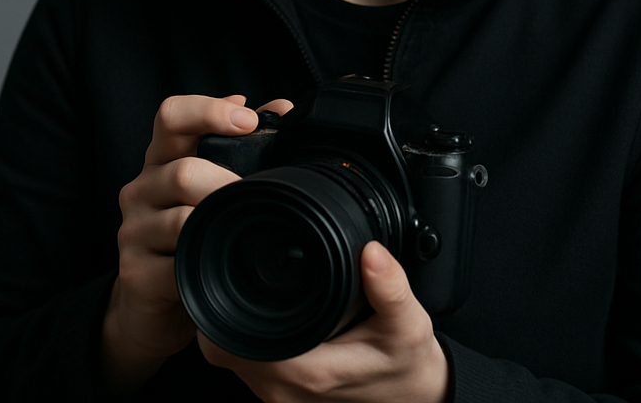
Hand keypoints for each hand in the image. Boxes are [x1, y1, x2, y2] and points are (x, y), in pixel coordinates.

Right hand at [101, 93, 293, 394]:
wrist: (153, 302)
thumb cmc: (194, 230)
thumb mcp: (214, 181)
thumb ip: (246, 143)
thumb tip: (283, 108)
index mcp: (164, 157)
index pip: (171, 116)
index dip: (208, 110)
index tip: (248, 119)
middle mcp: (143, 187)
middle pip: (182, 171)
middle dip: (228, 184)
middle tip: (257, 198)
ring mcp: (134, 230)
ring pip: (180, 220)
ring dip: (219, 226)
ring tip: (243, 232)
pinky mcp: (135, 273)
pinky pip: (177, 266)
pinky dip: (205, 266)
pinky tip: (220, 267)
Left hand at [199, 240, 449, 402]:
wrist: (418, 398)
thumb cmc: (408, 365)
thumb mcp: (409, 324)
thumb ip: (391, 289)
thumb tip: (371, 253)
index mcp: (307, 371)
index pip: (233, 344)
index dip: (222, 307)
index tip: (230, 271)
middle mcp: (284, 391)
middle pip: (223, 350)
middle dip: (222, 310)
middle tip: (236, 270)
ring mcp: (282, 398)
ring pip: (232, 359)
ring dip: (234, 326)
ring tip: (249, 288)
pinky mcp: (286, 397)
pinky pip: (249, 367)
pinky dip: (248, 340)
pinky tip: (266, 314)